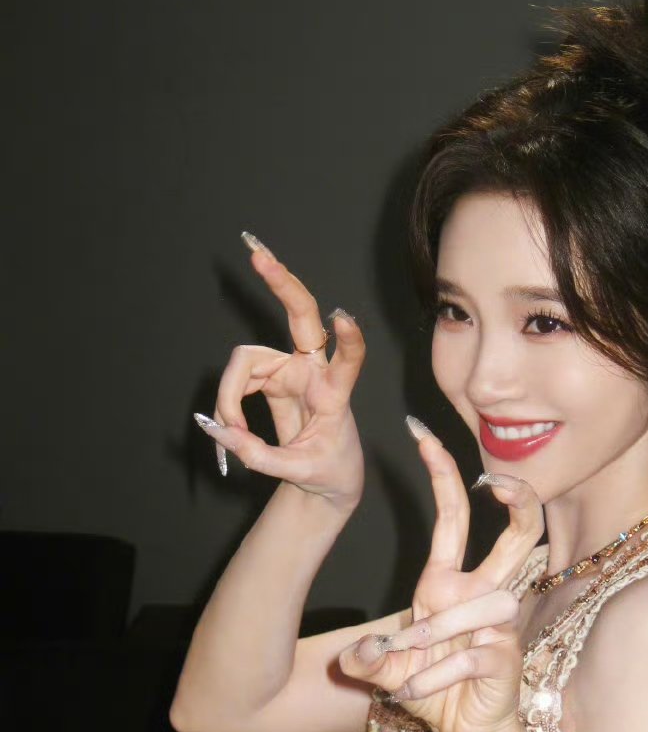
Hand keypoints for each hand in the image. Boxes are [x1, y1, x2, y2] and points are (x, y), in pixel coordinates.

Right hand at [193, 232, 364, 507]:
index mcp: (335, 393)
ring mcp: (292, 369)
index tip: (342, 316)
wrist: (328, 480)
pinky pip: (238, 378)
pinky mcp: (273, 377)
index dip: (348, 337)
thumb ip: (256, 454)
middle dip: (280, 282)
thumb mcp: (297, 472)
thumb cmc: (328, 471)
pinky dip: (228, 403)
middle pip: (301, 315)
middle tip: (255, 252)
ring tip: (233, 434)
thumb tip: (214, 427)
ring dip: (230, 394)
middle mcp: (315, 371)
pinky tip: (231, 427)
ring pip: (247, 360)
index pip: (349, 359)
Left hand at [338, 425, 543, 731]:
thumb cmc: (429, 687)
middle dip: (517, 498)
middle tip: (495, 479)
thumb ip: (364, 660)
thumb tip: (355, 656)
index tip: (422, 434)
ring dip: (432, 640)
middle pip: (519, 532)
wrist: (464, 731)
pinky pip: (467, 656)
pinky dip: (432, 677)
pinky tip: (416, 694)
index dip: (442, 473)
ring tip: (404, 675)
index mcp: (449, 582)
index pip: (454, 515)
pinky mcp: (507, 654)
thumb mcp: (382, 670)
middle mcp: (482, 593)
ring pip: (479, 606)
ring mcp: (500, 623)